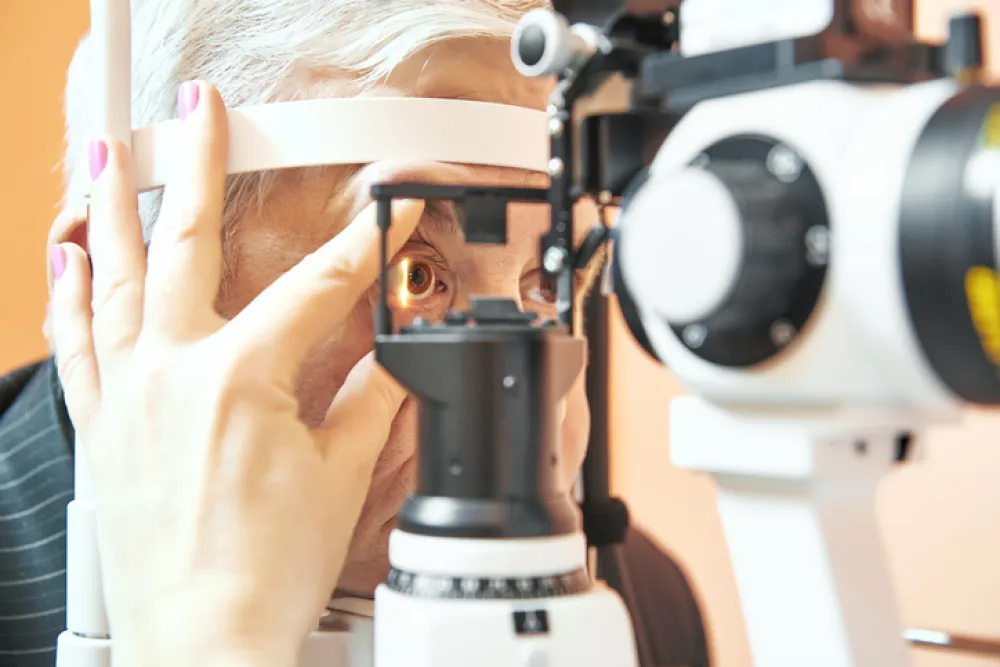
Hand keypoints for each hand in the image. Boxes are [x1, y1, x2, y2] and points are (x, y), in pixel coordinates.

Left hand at [48, 81, 423, 666]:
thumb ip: (373, 400)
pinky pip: (74, 343)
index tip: (386, 218)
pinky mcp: (102, 428)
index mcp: (242, 379)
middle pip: (188, 247)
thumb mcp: (341, 477)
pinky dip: (68, 293)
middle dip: (197, 168)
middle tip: (199, 113)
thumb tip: (400, 356)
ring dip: (112, 211)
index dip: (363, 249)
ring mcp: (127, 397)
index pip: (318, 290)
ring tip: (106, 156)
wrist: (203, 646)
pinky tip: (68, 257)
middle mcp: (172, 373)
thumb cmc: (264, 575)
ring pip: (112, 280)